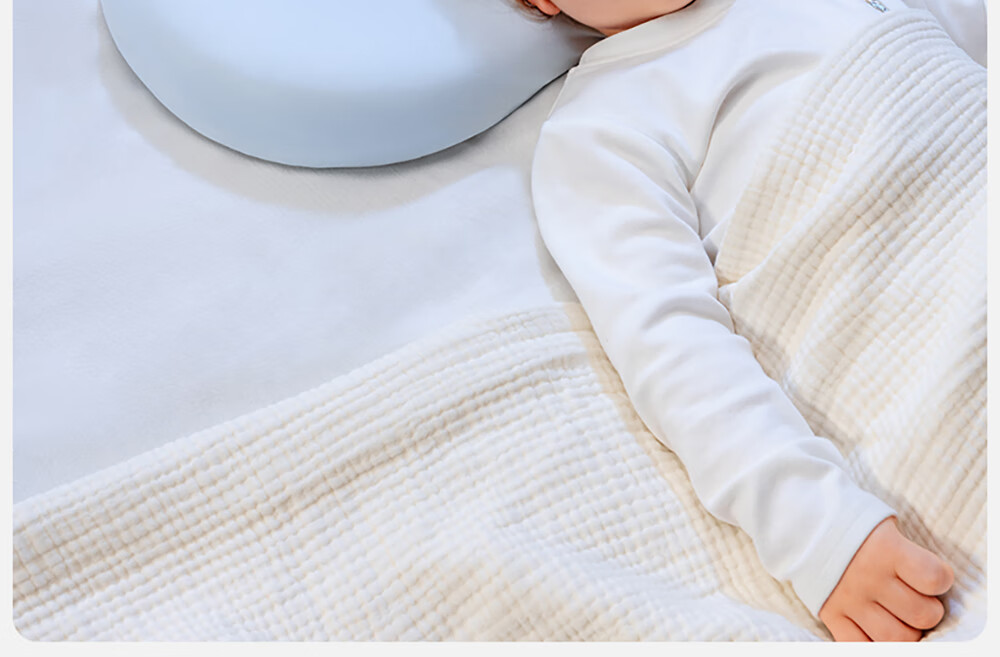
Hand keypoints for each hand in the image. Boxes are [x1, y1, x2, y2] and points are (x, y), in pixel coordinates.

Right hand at [818, 517, 953, 640]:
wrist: (800, 523)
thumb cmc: (851, 523)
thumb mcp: (883, 525)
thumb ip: (907, 553)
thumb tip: (933, 584)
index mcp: (886, 549)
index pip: (934, 577)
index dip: (941, 579)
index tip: (932, 576)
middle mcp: (869, 576)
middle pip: (922, 614)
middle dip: (929, 611)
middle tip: (917, 600)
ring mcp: (849, 599)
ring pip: (898, 638)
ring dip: (908, 632)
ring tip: (900, 617)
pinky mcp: (831, 614)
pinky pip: (860, 646)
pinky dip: (875, 644)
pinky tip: (878, 630)